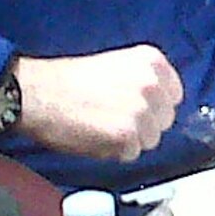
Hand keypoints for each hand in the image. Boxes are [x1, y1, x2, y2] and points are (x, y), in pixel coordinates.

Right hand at [13, 45, 183, 161]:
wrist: (40, 93)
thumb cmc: (70, 80)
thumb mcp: (118, 65)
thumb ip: (143, 80)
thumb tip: (159, 103)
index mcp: (152, 61)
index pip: (174, 95)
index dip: (156, 106)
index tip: (140, 109)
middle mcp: (152, 84)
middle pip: (165, 119)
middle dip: (145, 124)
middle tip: (115, 119)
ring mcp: (142, 111)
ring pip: (150, 139)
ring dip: (129, 140)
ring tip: (102, 126)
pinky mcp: (127, 136)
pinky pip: (130, 154)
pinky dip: (114, 152)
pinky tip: (95, 136)